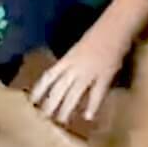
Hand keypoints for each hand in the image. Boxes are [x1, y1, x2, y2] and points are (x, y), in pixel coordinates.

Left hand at [31, 0, 147, 122]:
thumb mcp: (79, 47)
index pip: (49, 76)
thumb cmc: (98, 33)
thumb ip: (71, 62)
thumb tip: (64, 75)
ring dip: (67, 108)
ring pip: (74, 94)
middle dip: (51, 104)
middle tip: (44, 118)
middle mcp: (75, 67)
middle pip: (59, 89)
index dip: (40, 89)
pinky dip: (92, 106)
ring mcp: (90, 72)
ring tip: (62, 121)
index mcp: (68, 58)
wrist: (116, 25)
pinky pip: (96, 93)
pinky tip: (88, 117)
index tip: (31, 101)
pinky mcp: (105, 75)